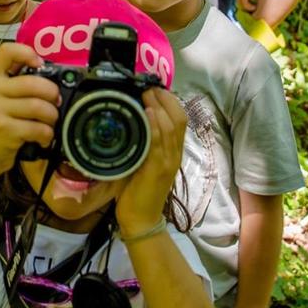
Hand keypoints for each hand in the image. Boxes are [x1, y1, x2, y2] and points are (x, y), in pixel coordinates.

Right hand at [0, 43, 59, 178]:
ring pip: (40, 106)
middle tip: (55, 103)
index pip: (7, 51)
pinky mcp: (5, 130)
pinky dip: (46, 135)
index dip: (28, 53)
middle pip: (34, 82)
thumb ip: (12, 84)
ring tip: (48, 123)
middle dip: (52, 94)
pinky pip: (39, 128)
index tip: (39, 64)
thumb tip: (47, 75)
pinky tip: (42, 138)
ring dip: (52, 117)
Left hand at [115, 88, 186, 237]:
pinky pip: (160, 142)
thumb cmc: (138, 192)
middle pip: (180, 118)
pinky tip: (149, 113)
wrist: (141, 219)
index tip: (155, 88)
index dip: (169, 101)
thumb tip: (127, 124)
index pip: (180, 119)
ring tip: (147, 94)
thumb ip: (140, 145)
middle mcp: (174, 154)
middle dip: (165, 99)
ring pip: (172, 127)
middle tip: (149, 87)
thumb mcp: (142, 163)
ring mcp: (168, 161)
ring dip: (159, 107)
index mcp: (172, 152)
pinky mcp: (158, 169)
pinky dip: (156, 125)